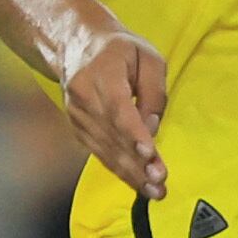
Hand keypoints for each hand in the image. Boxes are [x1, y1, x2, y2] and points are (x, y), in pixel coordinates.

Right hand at [63, 30, 169, 198]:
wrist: (77, 45)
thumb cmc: (119, 50)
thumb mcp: (148, 56)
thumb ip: (154, 90)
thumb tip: (152, 126)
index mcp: (100, 73)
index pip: (118, 109)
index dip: (134, 135)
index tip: (150, 155)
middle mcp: (83, 96)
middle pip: (112, 135)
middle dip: (138, 164)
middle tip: (160, 184)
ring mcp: (77, 115)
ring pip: (105, 149)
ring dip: (131, 174)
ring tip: (155, 192)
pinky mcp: (77, 128)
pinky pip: (100, 153)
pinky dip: (119, 170)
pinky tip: (138, 184)